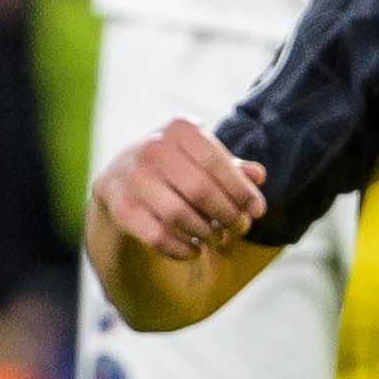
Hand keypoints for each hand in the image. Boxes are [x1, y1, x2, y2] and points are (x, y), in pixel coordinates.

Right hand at [92, 118, 265, 259]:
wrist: (120, 178)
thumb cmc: (177, 166)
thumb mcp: (203, 157)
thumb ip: (231, 166)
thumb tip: (258, 176)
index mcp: (180, 129)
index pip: (216, 162)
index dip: (241, 190)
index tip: (257, 211)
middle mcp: (152, 148)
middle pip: (200, 190)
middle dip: (227, 215)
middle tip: (239, 228)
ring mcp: (133, 178)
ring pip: (179, 216)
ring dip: (206, 233)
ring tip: (218, 239)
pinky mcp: (120, 207)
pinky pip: (158, 236)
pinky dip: (181, 248)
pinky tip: (194, 250)